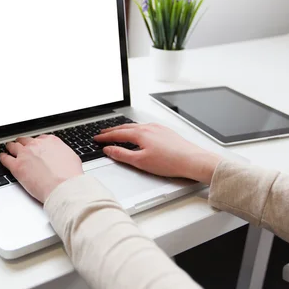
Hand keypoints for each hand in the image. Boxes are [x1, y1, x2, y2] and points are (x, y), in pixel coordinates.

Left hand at [0, 135, 83, 202]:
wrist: (63, 187)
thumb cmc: (70, 177)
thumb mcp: (72, 158)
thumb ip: (63, 154)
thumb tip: (63, 157)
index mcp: (51, 141)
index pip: (39, 139)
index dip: (36, 143)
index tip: (35, 146)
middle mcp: (36, 145)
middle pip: (25, 140)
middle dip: (23, 143)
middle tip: (21, 146)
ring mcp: (25, 155)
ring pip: (13, 146)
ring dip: (11, 147)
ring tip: (9, 149)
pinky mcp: (17, 166)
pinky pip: (5, 159)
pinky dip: (3, 157)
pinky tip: (2, 158)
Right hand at [95, 123, 221, 183]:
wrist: (192, 160)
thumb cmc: (169, 161)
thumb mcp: (140, 161)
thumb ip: (122, 154)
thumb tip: (108, 150)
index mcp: (140, 133)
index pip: (117, 134)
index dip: (105, 137)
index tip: (97, 138)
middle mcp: (148, 127)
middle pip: (125, 127)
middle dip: (112, 130)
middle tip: (102, 133)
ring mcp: (157, 128)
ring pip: (135, 126)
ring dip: (124, 129)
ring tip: (117, 132)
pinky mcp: (165, 131)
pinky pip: (145, 127)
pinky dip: (135, 129)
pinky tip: (137, 133)